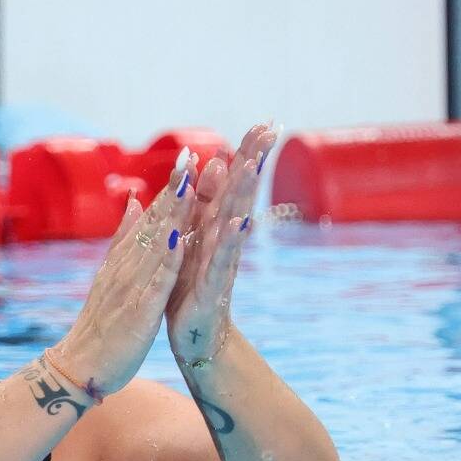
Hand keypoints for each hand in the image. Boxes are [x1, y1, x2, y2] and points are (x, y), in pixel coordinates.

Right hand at [53, 149, 196, 397]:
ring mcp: (130, 288)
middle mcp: (126, 267)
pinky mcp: (137, 312)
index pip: (149, 218)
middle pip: (152, 223)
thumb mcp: (110, 274)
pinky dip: (167, 261)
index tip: (188, 158)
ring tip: (190, 186)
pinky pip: (155, 283)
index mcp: (123, 260)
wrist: (77, 366)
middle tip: (191, 156)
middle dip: (173, 190)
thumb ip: (123, 238)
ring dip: (173, 216)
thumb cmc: (99, 325)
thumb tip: (134, 201)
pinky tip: (179, 240)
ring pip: (155, 246)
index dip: (169, 188)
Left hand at [167, 124, 274, 364]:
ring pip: (233, 221)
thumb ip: (199, 207)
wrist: (196, 338)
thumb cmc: (191, 288)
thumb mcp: (192, 240)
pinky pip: (221, 262)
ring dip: (242, 193)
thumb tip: (210, 166)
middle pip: (241, 194)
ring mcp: (221, 262)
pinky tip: (239, 223)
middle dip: (253, 160)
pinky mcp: (212, 287)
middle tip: (270, 128)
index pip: (233, 184)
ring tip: (251, 163)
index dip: (249, 154)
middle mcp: (224, 240)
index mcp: (215, 227)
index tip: (265, 122)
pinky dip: (229, 242)